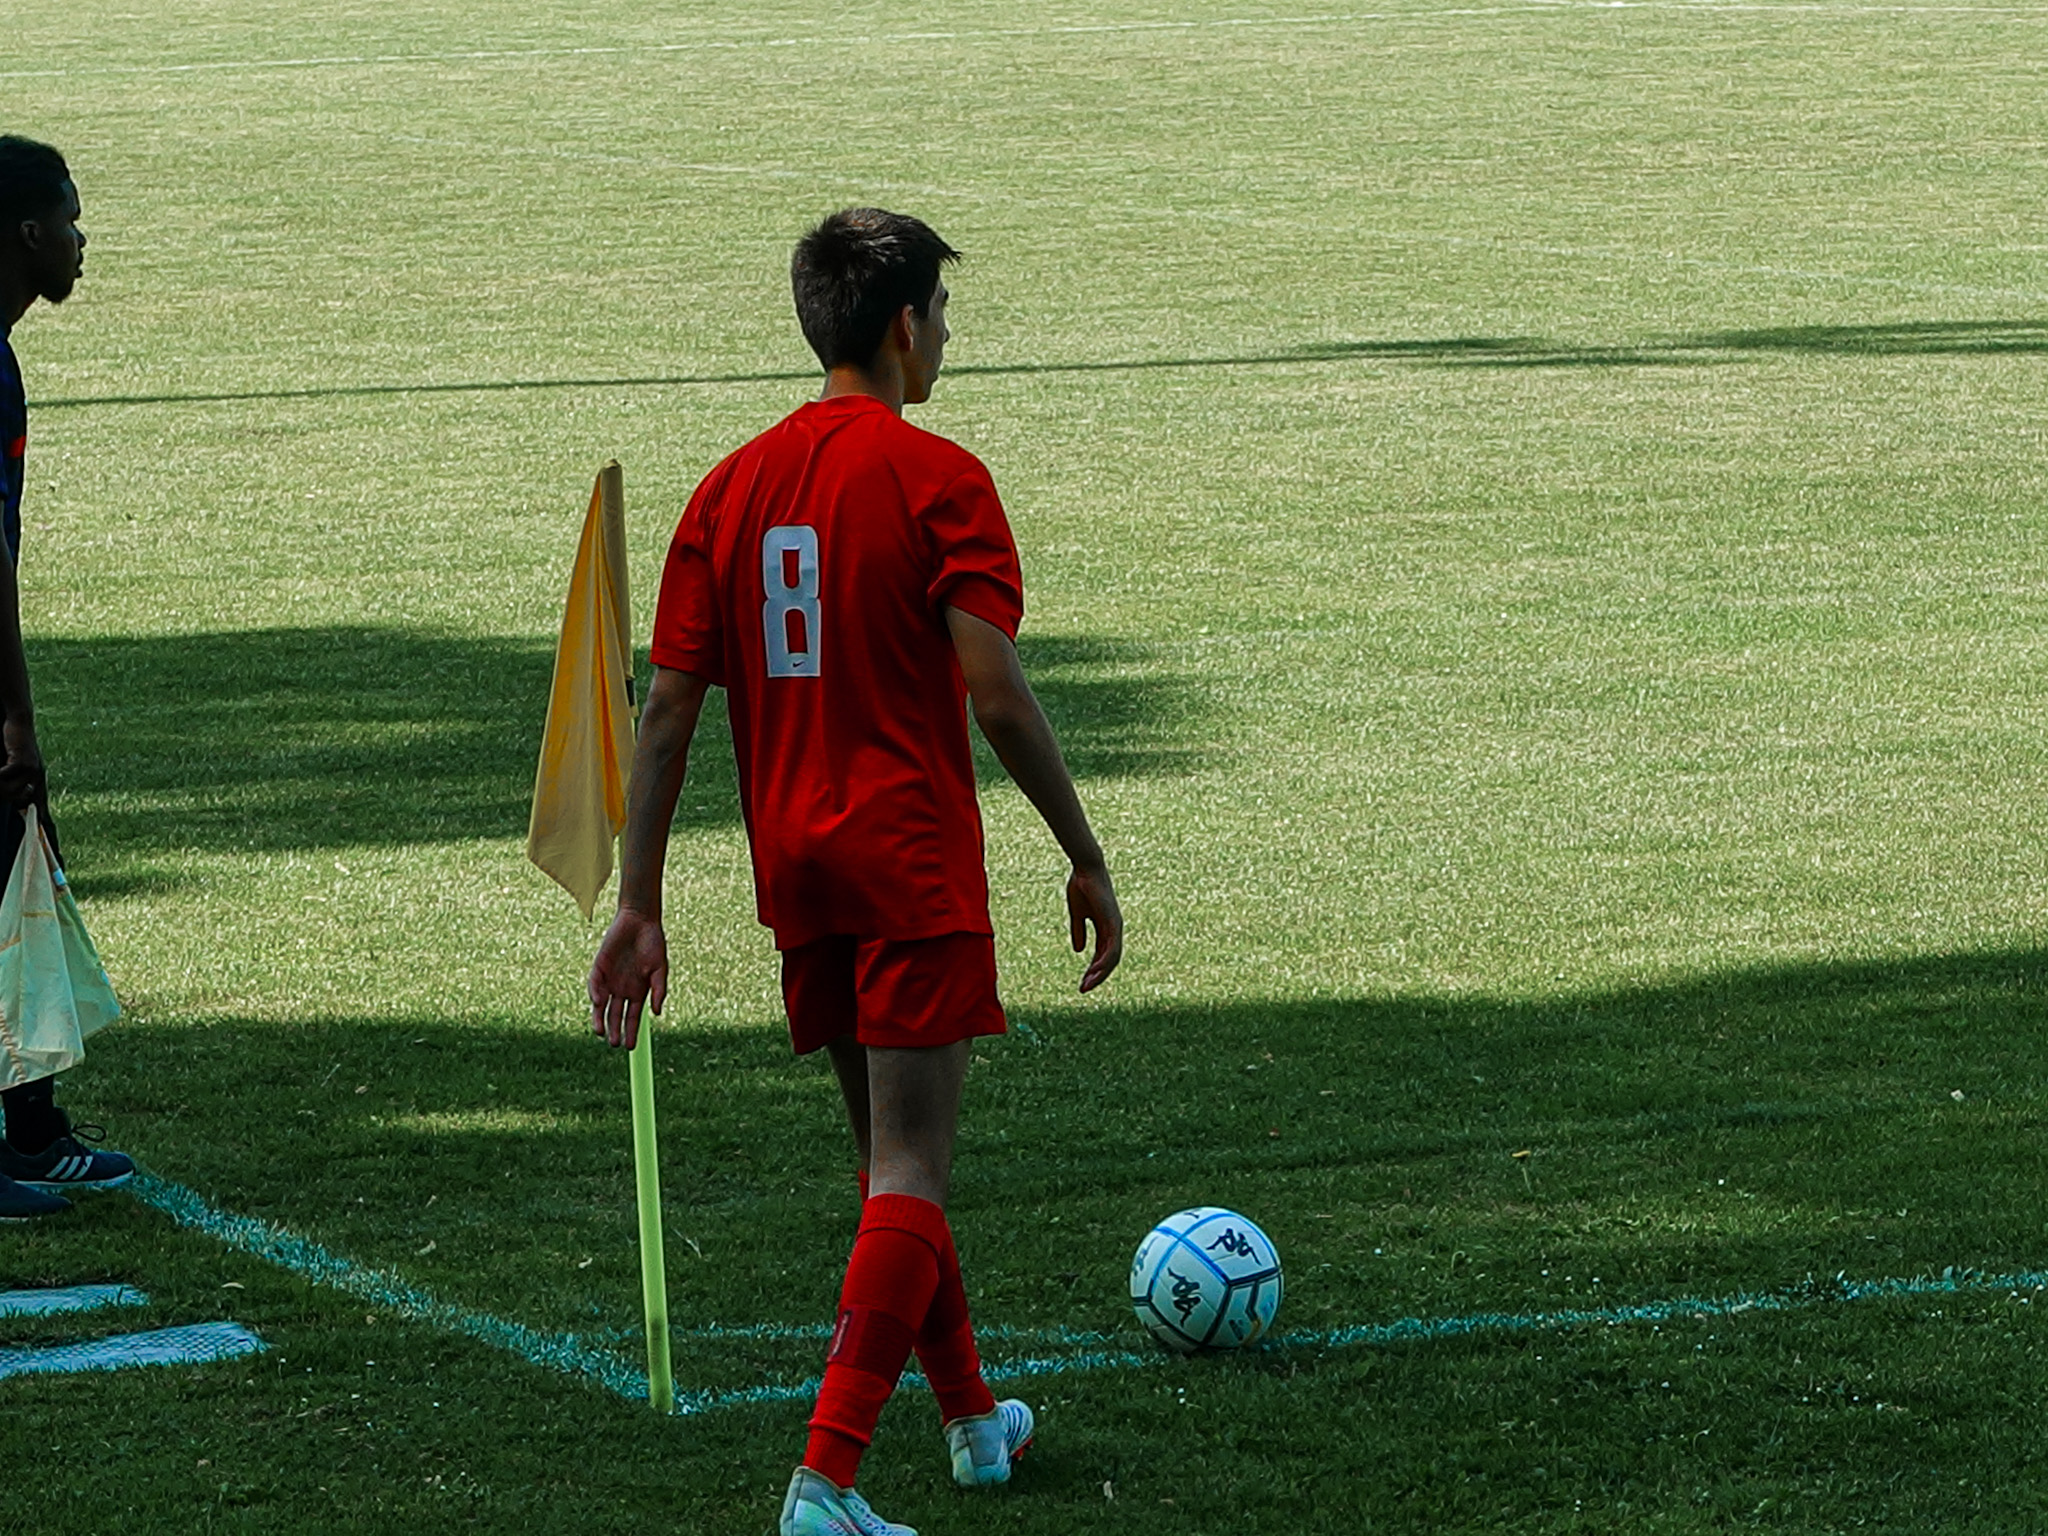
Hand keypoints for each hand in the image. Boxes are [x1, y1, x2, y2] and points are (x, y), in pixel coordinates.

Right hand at [0, 732, 44, 811]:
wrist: (20, 724)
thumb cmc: (15, 745)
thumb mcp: (17, 764)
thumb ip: (17, 781)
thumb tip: (17, 799)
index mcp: (38, 779)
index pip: (40, 802)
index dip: (42, 817)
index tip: (44, 830)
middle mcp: (38, 777)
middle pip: (19, 800)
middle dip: (3, 795)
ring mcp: (32, 770)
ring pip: (10, 790)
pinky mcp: (23, 762)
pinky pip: (3, 777)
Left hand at [587, 907, 667, 1049]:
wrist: (639, 921)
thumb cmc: (653, 943)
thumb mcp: (660, 968)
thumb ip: (659, 990)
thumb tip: (657, 1013)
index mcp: (638, 992)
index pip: (632, 1017)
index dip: (631, 1032)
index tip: (630, 1047)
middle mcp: (622, 989)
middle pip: (615, 1015)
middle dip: (615, 1030)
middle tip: (614, 1044)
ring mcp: (609, 979)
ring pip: (601, 1005)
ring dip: (600, 1019)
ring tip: (600, 1033)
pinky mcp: (599, 968)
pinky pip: (594, 985)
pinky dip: (595, 995)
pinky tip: (598, 1003)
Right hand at [1067, 861, 1122, 992]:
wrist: (1085, 870)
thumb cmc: (1081, 887)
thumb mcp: (1077, 914)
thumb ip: (1079, 931)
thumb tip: (1079, 951)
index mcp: (1106, 927)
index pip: (1103, 955)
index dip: (1093, 970)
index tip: (1083, 982)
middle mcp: (1114, 929)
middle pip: (1110, 960)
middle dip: (1097, 976)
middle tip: (1084, 989)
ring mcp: (1115, 926)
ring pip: (1112, 958)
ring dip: (1099, 973)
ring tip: (1087, 985)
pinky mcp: (1113, 923)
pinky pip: (1111, 948)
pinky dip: (1103, 962)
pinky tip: (1094, 971)